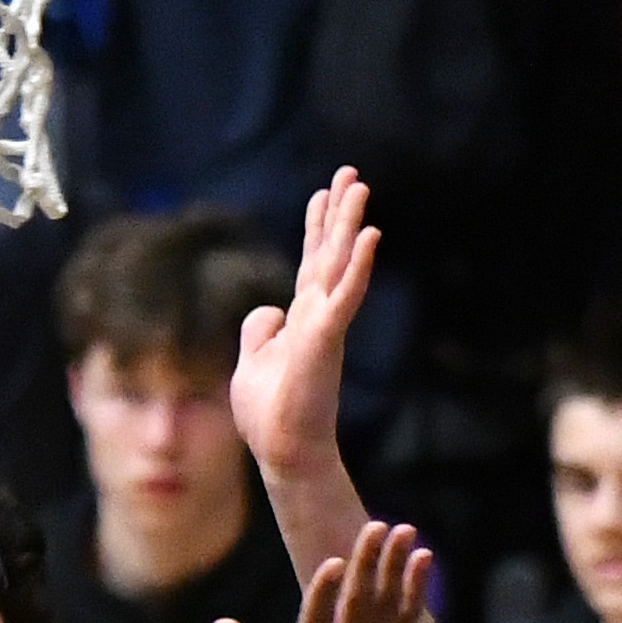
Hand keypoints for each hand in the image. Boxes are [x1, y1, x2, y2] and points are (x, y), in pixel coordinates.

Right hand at [208, 519, 431, 622]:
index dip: (325, 593)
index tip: (335, 561)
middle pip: (360, 607)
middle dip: (368, 564)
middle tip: (375, 526)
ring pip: (388, 608)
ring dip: (397, 567)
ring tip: (406, 530)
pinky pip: (407, 620)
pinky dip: (416, 589)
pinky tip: (424, 557)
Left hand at [227, 169, 378, 487]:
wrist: (283, 450)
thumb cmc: (269, 414)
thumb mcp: (252, 362)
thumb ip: (260, 332)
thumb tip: (268, 311)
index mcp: (300, 319)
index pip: (310, 263)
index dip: (315, 227)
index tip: (322, 192)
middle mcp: (317, 315)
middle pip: (328, 253)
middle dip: (338, 211)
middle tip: (350, 171)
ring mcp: (324, 324)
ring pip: (338, 264)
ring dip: (349, 224)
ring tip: (360, 185)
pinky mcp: (326, 339)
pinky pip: (345, 295)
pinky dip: (357, 265)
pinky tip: (370, 235)